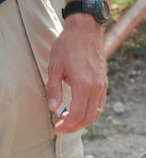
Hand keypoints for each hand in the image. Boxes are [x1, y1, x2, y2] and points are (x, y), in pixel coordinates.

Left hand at [46, 18, 107, 132]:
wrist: (85, 30)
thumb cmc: (67, 45)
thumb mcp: (54, 66)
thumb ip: (53, 89)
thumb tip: (52, 108)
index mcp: (83, 85)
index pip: (77, 115)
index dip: (66, 125)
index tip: (56, 128)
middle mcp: (96, 88)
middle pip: (88, 118)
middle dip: (74, 126)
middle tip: (61, 128)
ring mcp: (102, 86)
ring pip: (96, 112)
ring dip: (83, 121)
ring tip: (68, 121)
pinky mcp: (103, 82)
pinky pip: (99, 103)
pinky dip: (90, 111)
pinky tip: (78, 109)